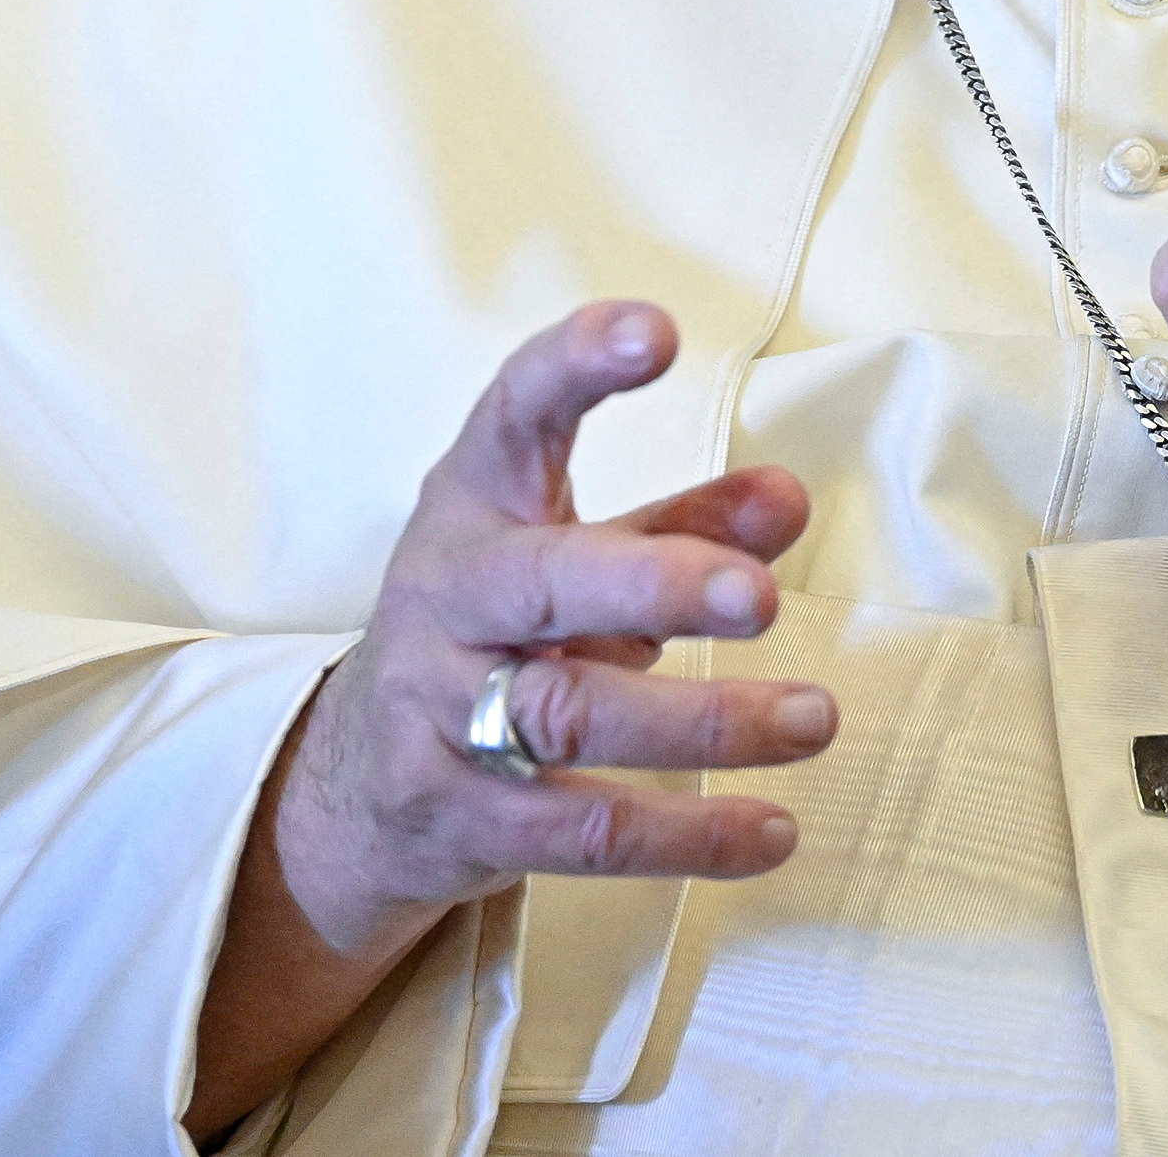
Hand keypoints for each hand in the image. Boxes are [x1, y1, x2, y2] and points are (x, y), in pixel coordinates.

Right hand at [189, 302, 833, 1135]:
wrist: (352, 787)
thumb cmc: (500, 631)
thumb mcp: (575, 556)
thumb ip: (684, 524)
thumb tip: (790, 498)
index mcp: (477, 503)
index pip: (514, 414)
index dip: (576, 367)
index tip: (654, 332)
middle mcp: (448, 598)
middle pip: (545, 583)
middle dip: (656, 584)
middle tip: (759, 597)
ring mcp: (439, 713)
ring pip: (572, 715)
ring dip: (705, 721)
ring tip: (815, 718)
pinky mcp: (460, 819)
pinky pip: (582, 832)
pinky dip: (686, 835)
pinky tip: (772, 832)